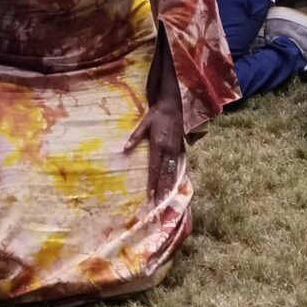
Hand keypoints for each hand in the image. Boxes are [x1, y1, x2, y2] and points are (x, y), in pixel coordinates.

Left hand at [123, 81, 186, 203]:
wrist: (172, 104)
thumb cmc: (156, 114)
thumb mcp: (144, 123)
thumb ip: (135, 137)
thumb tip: (124, 149)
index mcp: (158, 144)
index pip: (155, 167)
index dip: (153, 182)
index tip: (151, 194)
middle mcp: (169, 149)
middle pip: (165, 173)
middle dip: (162, 189)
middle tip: (160, 202)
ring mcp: (176, 149)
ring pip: (173, 171)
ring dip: (170, 185)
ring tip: (167, 198)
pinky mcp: (181, 148)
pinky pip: (179, 165)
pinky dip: (177, 176)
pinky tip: (176, 184)